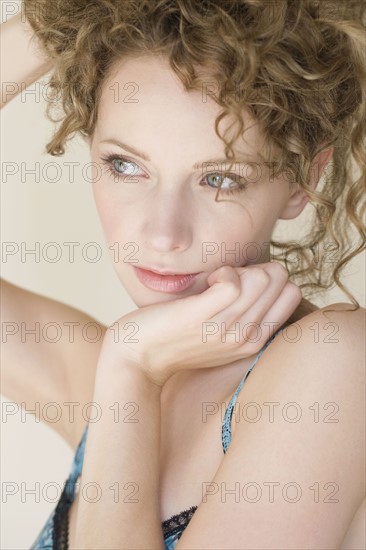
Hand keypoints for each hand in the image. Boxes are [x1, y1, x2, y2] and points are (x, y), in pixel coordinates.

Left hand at [102, 262, 301, 386]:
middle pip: (281, 280)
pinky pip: (234, 281)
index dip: (270, 278)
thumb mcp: (221, 331)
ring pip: (261, 278)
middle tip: (226, 282)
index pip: (293, 293)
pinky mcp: (203, 318)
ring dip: (237, 269)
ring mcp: (227, 329)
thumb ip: (245, 310)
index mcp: (256, 340)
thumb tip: (262, 274)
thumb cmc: (177, 336)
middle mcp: (247, 338)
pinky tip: (206, 282)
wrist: (138, 357)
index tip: (242, 284)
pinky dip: (222, 272)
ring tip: (214, 282)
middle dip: (256, 270)